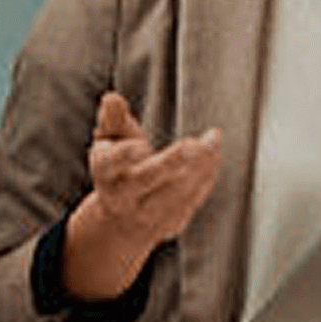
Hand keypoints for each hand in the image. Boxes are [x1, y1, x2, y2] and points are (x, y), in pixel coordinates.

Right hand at [63, 91, 221, 300]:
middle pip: (146, 180)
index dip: (124, 155)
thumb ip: (113, 118)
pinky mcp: (170, 223)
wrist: (120, 220)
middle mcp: (123, 196)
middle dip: (171, 162)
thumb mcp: (110, 140)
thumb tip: (112, 98)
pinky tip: (215, 150)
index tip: (141, 145)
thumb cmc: (118, 165)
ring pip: (175, 192)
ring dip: (198, 166)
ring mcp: (147, 214)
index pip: (110, 164)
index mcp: (105, 172)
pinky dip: (206, 174)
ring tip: (213, 139)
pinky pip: (192, 200)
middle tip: (193, 144)